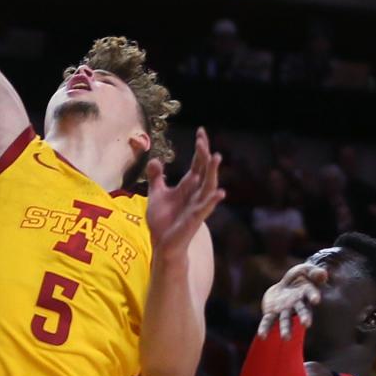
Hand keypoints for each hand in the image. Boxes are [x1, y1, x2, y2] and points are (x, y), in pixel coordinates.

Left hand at [146, 128, 224, 260]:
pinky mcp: (195, 220)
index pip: (198, 164)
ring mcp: (197, 206)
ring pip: (209, 186)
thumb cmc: (163, 221)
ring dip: (213, 172)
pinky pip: (205, 208)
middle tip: (202, 139)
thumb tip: (155, 159)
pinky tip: (220, 192)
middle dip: (204, 154)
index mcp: (189, 186)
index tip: (201, 132)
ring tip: (216, 157)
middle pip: (205, 170)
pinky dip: (212, 200)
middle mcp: (196, 194)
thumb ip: (157, 178)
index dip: (200, 148)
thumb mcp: (157, 194)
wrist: (162, 244)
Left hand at [257, 263, 327, 339]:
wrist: (284, 287)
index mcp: (306, 293)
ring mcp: (285, 310)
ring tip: (285, 338)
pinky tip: (262, 336)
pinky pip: (268, 321)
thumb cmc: (298, 278)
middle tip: (307, 324)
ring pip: (286, 320)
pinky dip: (265, 328)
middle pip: (301, 311)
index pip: (311, 294)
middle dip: (304, 316)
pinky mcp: (272, 313)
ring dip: (286, 329)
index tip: (316, 300)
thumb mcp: (305, 270)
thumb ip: (313, 272)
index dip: (314, 296)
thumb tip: (324, 273)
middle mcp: (297, 304)